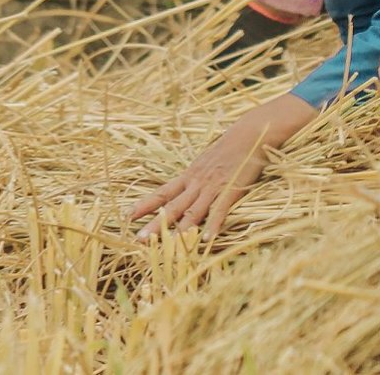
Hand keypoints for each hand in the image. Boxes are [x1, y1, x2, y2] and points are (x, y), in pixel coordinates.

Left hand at [129, 93, 317, 239]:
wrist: (251, 133)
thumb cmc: (230, 147)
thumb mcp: (208, 161)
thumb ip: (198, 176)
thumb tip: (187, 188)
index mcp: (190, 175)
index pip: (163, 192)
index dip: (145, 204)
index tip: (128, 216)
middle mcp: (197, 182)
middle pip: (172, 206)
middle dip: (155, 224)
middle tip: (138, 240)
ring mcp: (213, 187)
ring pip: (191, 212)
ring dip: (178, 231)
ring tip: (165, 246)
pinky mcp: (231, 190)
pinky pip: (219, 211)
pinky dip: (212, 226)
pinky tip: (206, 240)